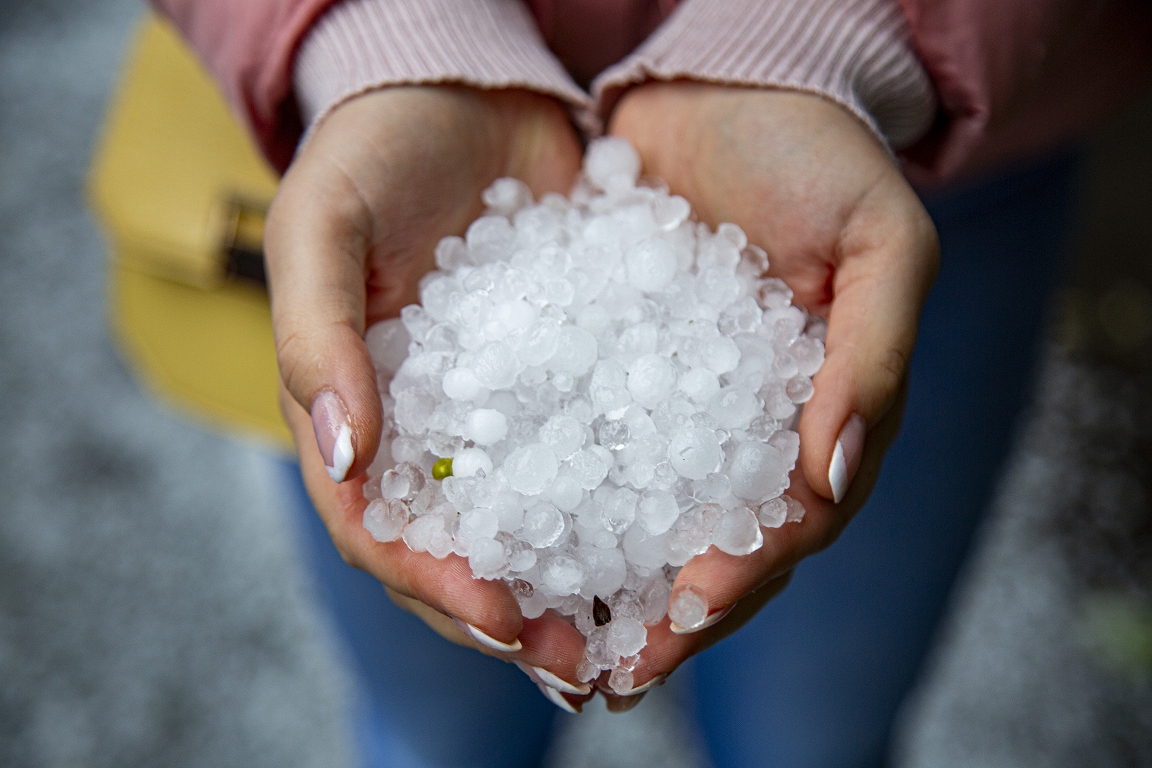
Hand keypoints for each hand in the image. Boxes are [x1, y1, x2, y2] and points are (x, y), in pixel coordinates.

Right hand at [265, 86, 596, 708]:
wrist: (463, 94)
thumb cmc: (373, 151)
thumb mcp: (322, 226)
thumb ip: (316, 338)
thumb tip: (342, 457)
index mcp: (349, 416)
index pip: (377, 529)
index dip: (431, 582)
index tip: (498, 614)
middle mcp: (422, 434)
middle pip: (455, 552)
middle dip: (510, 616)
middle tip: (580, 663)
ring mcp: (494, 416)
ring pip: (525, 524)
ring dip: (571, 585)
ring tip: (631, 632)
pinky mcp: (560, 383)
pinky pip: (585, 455)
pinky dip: (618, 504)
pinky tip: (670, 534)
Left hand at [602, 82, 938, 703]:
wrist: (729, 87)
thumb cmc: (822, 156)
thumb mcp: (881, 242)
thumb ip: (874, 356)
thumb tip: (831, 478)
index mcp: (824, 419)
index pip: (789, 526)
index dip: (744, 576)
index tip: (687, 612)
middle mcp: (749, 429)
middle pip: (713, 544)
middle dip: (666, 612)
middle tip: (607, 670)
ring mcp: (681, 404)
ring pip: (647, 515)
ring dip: (606, 580)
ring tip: (550, 631)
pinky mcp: (617, 369)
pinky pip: (591, 444)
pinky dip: (562, 493)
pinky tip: (513, 529)